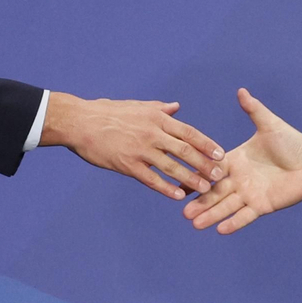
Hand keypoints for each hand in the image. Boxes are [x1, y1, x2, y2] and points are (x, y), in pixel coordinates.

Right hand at [42, 93, 223, 200]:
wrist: (80, 122)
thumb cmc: (108, 112)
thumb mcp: (137, 106)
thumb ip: (159, 109)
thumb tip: (176, 107)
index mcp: (156, 118)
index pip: (188, 132)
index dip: (206, 144)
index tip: (221, 153)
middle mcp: (152, 133)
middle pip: (185, 150)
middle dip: (204, 163)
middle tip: (220, 175)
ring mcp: (140, 150)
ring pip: (171, 166)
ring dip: (190, 178)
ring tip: (205, 188)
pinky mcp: (126, 164)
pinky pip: (150, 179)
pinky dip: (165, 188)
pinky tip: (178, 196)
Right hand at [183, 88, 301, 233]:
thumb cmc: (291, 142)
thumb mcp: (269, 125)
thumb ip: (254, 110)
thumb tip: (241, 91)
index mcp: (236, 160)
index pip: (211, 169)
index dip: (197, 175)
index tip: (180, 181)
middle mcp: (239, 179)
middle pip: (215, 192)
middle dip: (200, 202)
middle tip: (183, 211)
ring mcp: (249, 194)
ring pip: (226, 206)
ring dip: (211, 215)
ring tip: (195, 224)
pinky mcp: (262, 205)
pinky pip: (245, 216)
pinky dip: (233, 223)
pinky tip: (219, 230)